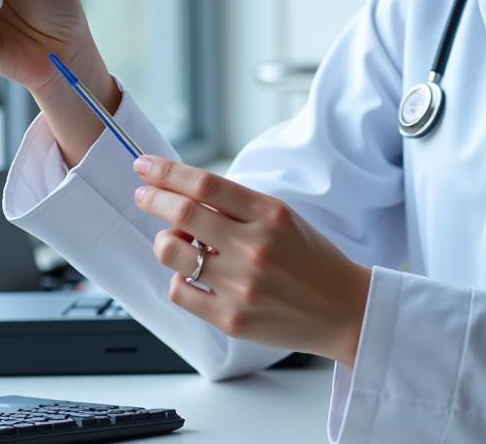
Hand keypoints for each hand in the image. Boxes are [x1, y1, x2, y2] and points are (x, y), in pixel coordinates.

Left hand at [132, 156, 371, 366]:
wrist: (343, 308)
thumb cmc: (312, 258)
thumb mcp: (284, 217)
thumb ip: (239, 206)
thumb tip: (188, 196)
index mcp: (270, 214)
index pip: (207, 185)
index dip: (168, 172)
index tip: (146, 166)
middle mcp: (254, 246)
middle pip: (184, 213)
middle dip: (153, 198)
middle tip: (143, 193)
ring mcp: (241, 285)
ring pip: (174, 253)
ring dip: (164, 240)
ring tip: (174, 239)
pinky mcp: (231, 318)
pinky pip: (180, 291)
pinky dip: (178, 277)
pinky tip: (191, 273)